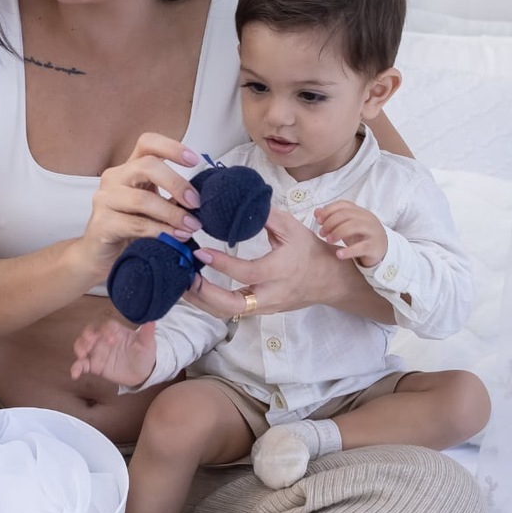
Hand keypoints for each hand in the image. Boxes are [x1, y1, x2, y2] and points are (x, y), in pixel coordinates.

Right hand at [70, 319, 156, 386]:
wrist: (142, 373)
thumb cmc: (144, 354)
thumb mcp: (148, 344)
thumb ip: (148, 332)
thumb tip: (153, 318)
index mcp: (116, 331)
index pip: (107, 325)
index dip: (107, 330)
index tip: (113, 340)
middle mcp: (104, 339)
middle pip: (90, 331)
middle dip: (87, 335)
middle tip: (90, 343)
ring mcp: (98, 351)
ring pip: (82, 344)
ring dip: (79, 347)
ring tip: (82, 355)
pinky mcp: (94, 365)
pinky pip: (81, 364)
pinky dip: (76, 368)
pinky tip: (75, 374)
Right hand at [75, 132, 201, 282]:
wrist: (100, 257)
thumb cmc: (130, 229)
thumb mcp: (155, 208)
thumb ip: (173, 198)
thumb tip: (201, 198)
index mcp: (129, 169)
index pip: (147, 143)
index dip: (172, 147)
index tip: (195, 161)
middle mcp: (114, 178)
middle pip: (146, 165)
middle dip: (176, 183)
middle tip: (196, 202)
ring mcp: (104, 200)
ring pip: (142, 199)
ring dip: (172, 213)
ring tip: (190, 226)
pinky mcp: (101, 224)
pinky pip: (135, 224)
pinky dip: (160, 231)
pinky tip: (174, 238)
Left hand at [186, 205, 351, 319]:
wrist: (328, 280)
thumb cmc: (309, 251)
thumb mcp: (292, 228)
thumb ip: (266, 216)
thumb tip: (240, 200)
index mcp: (279, 270)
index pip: (246, 272)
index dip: (221, 264)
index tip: (200, 252)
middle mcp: (270, 294)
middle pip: (232, 305)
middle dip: (204, 294)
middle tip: (184, 277)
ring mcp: (264, 306)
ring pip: (227, 313)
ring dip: (202, 301)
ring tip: (182, 282)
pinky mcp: (259, 311)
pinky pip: (231, 311)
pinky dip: (211, 302)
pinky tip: (196, 289)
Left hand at [315, 200, 386, 266]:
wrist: (381, 250)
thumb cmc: (360, 236)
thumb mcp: (345, 226)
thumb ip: (332, 218)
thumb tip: (316, 212)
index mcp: (360, 211)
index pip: (343, 205)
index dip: (329, 210)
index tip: (318, 220)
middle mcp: (367, 218)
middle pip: (347, 214)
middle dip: (331, 222)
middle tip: (322, 233)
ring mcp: (372, 231)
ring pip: (354, 226)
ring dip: (338, 232)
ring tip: (328, 240)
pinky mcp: (375, 246)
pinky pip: (362, 247)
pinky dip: (349, 251)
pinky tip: (339, 254)